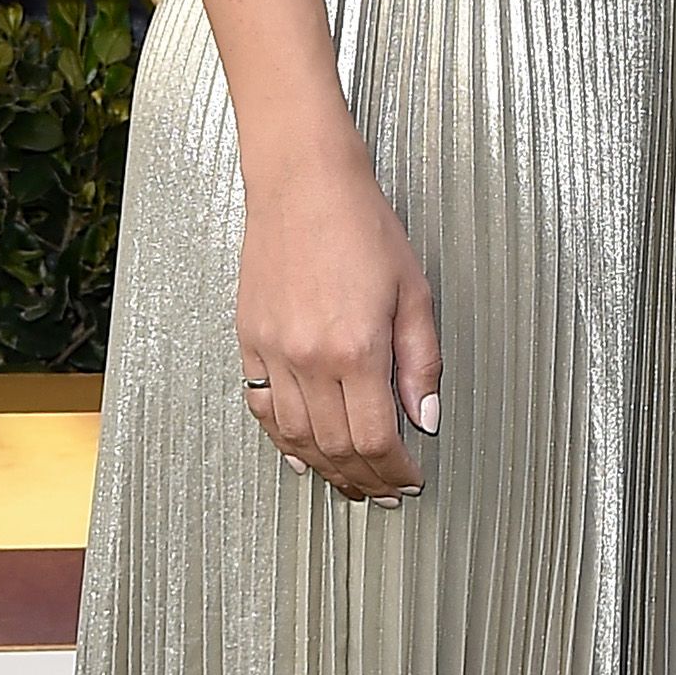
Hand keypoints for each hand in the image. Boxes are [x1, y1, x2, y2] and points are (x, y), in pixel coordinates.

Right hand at [236, 159, 440, 496]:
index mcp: (356, 348)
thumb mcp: (414, 291)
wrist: (302, 183)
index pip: (376, 439)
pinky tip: (301, 453)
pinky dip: (283, 440)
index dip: (396, 470)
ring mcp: (273, 352)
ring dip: (326, 468)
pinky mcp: (249, 341)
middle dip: (365, 479)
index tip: (409, 478)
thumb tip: (426, 416)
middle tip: (385, 490)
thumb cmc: (360, 225)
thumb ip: (422, 362)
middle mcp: (309, 357)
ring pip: (296, 437)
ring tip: (350, 481)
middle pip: (336, 448)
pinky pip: (263, 407)